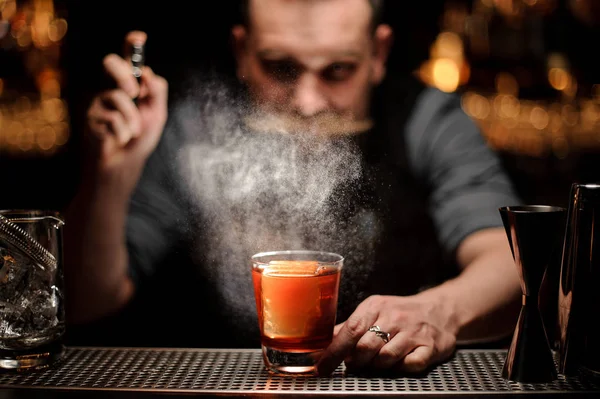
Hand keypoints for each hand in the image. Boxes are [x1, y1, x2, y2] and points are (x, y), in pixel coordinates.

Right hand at [86, 31, 167, 189]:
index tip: (138, 38)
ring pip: (117, 96)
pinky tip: (120, 140)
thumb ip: (156, 93)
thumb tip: (149, 74)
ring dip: (132, 118)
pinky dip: (122, 131)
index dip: (131, 45)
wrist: (124, 165)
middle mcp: (112, 89)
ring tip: (134, 133)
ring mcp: (99, 102)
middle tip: (135, 92)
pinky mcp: (91, 117)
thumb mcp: (156, 115)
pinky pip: (111, 117)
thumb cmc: (140, 139)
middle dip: (124, 73)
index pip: (129, 60)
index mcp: (131, 86)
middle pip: (110, 62)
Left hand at [316, 294, 458, 375]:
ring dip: (377, 366)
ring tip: (376, 362)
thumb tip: (323, 343)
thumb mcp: (373, 310)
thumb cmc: (400, 312)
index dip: (334, 352)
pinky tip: (398, 363)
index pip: (350, 330)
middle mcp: (394, 317)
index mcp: (375, 306)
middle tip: (356, 364)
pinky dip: (400, 369)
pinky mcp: (430, 347)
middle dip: (356, 362)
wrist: (439, 309)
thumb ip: (350, 327)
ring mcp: (413, 332)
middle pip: (366, 347)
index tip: (322, 367)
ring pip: (386, 358)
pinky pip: (410, 365)